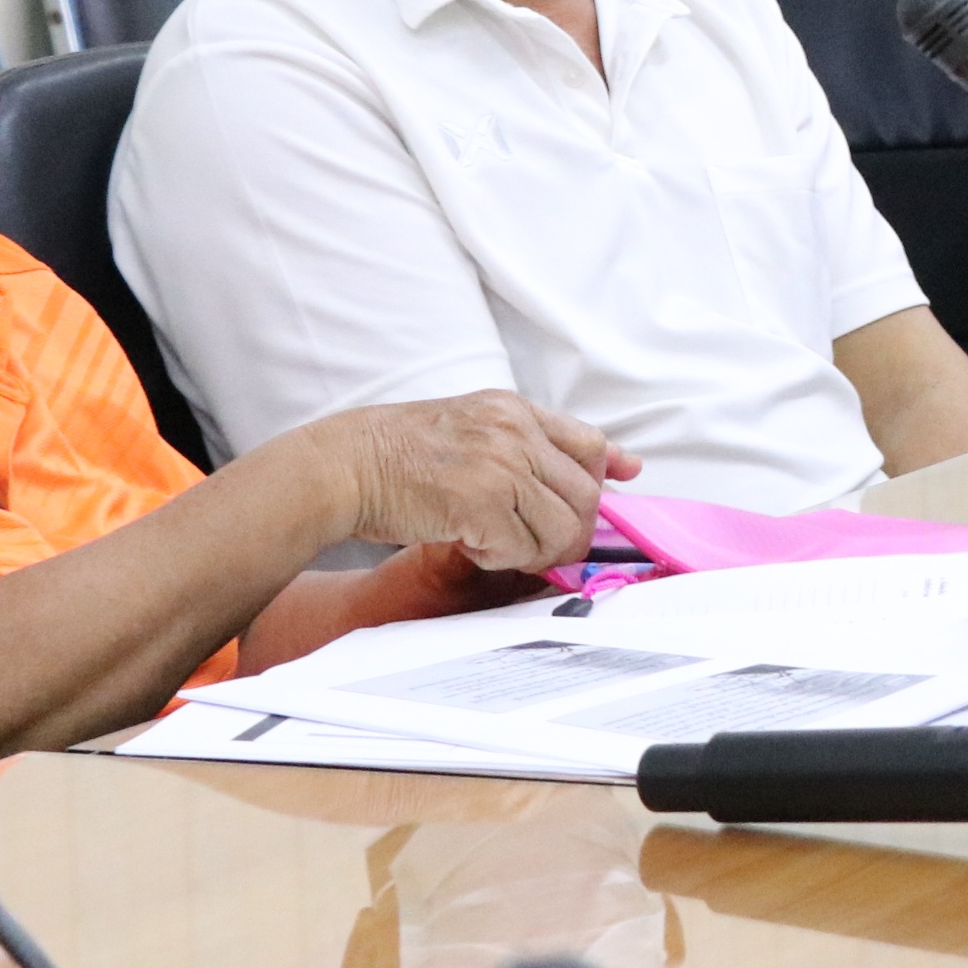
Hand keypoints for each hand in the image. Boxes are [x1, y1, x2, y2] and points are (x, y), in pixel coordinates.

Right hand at [324, 392, 637, 574]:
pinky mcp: (482, 505)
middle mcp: (514, 432)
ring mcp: (501, 467)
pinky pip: (521, 549)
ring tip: (498, 545)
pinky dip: (503, 557)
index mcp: (512, 409)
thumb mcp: (468, 424)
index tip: (623, 483)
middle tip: (546, 546)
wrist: (344, 465)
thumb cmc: (396, 452)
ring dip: (536, 549)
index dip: (609, 470)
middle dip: (573, 528)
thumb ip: (520, 442)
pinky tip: (472, 546)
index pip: (587, 441)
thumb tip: (585, 466)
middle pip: (584, 493)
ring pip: (559, 527)